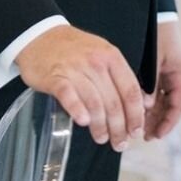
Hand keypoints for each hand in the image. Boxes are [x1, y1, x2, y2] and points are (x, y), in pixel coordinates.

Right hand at [17, 24, 144, 150]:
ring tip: (102, 139)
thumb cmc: (75, 50)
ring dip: (100, 125)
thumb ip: (118, 76)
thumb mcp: (102, 54)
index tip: (137, 131)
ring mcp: (76, 69)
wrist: (41, 36)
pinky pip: (69, 95)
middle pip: (114, 100)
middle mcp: (97, 63)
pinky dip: (78, 110)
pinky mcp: (55, 77)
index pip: (130, 90)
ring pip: (94, 102)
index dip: (136, 114)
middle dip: (120, 127)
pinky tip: (83, 123)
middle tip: (120, 143)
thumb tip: (139, 104)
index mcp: (112, 57)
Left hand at [144, 21, 180, 140]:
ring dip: (152, 116)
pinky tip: (138, 112)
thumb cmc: (157, 35)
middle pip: (170, 107)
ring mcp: (168, 75)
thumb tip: (146, 107)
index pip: (178, 106)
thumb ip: (151, 84)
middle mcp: (177, 78)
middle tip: (144, 137)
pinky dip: (148, 104)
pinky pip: (156, 93)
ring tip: (139, 128)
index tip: (157, 135)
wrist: (156, 15)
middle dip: (158, 123)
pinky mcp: (159, 72)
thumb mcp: (155, 60)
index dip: (168, 123)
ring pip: (162, 102)